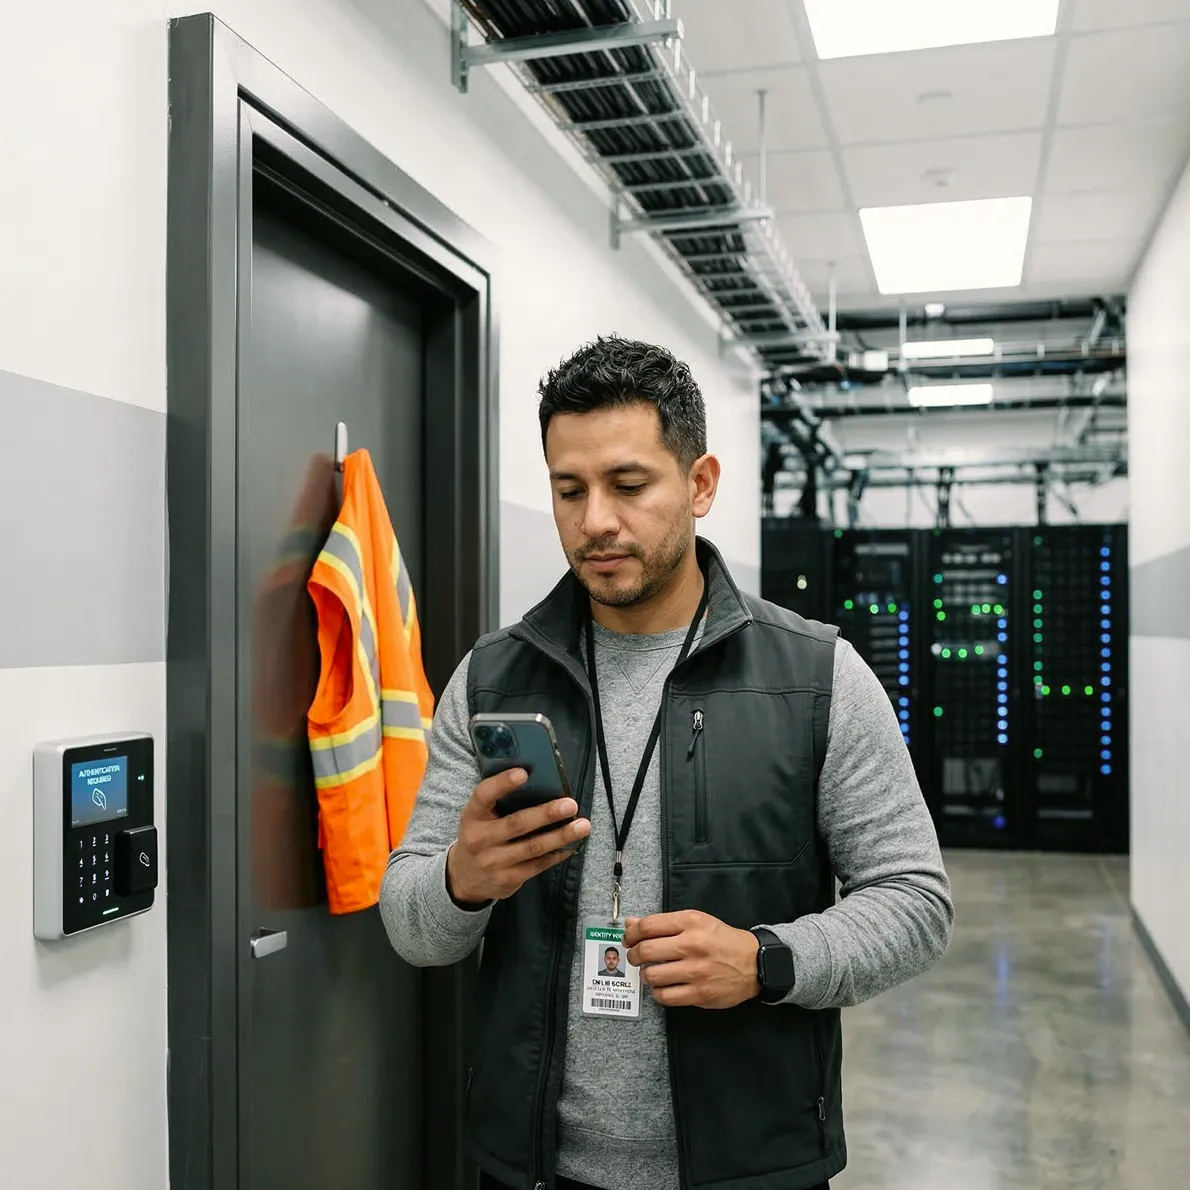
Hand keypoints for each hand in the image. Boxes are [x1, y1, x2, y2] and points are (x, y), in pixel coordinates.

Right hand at [445, 768, 590, 906]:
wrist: (466, 877)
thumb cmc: (480, 836)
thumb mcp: (479, 817)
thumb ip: (499, 801)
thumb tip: (538, 780)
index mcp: (472, 816)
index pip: (483, 795)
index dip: (502, 783)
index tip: (524, 772)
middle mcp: (480, 840)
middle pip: (517, 824)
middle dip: (546, 814)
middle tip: (570, 804)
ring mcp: (494, 862)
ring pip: (533, 847)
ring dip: (561, 836)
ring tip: (582, 826)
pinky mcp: (508, 879)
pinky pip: (538, 865)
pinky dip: (558, 853)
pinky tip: (572, 844)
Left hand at [624, 910, 760, 1008]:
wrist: (755, 963)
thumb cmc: (722, 940)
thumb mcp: (696, 922)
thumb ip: (663, 923)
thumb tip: (631, 923)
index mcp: (691, 922)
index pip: (649, 926)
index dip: (632, 933)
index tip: (629, 938)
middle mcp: (692, 945)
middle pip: (646, 951)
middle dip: (634, 955)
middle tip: (636, 957)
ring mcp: (696, 971)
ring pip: (652, 976)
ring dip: (646, 975)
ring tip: (652, 972)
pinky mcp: (700, 994)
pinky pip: (665, 997)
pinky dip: (658, 993)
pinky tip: (663, 987)